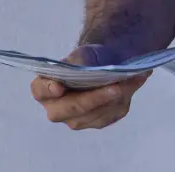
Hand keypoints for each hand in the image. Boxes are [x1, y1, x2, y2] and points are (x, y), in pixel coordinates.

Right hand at [30, 44, 151, 129]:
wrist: (106, 65)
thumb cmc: (88, 59)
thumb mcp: (83, 54)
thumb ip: (78, 61)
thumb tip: (81, 67)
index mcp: (46, 88)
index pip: (40, 90)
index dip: (48, 89)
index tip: (59, 87)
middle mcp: (58, 109)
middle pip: (71, 109)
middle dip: (94, 99)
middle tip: (115, 87)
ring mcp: (77, 119)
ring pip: (95, 115)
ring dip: (115, 97)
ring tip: (132, 79)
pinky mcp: (98, 121)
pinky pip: (111, 114)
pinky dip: (124, 98)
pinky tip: (134, 82)